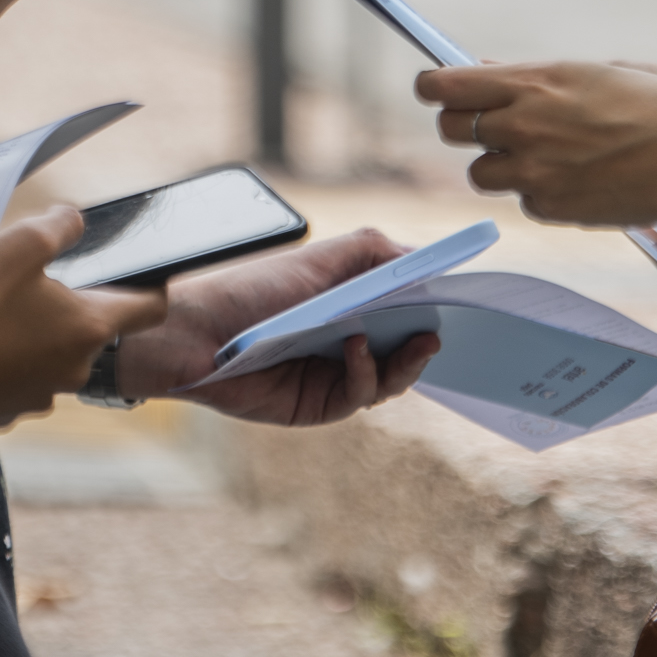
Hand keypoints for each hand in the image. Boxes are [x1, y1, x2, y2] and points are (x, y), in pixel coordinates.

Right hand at [0, 209, 169, 430]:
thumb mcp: (20, 242)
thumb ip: (59, 226)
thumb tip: (72, 220)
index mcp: (88, 328)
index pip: (148, 308)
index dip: (151, 286)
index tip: (145, 275)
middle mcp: (70, 370)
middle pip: (79, 327)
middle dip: (52, 299)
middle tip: (16, 275)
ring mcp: (33, 396)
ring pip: (31, 348)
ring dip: (6, 322)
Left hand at [116, 228, 439, 424]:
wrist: (197, 333)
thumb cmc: (253, 290)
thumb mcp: (320, 259)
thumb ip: (374, 251)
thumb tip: (425, 259)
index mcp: (349, 304)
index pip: (403, 308)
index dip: (432, 306)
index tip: (459, 299)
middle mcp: (346, 340)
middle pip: (404, 348)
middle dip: (427, 340)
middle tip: (440, 331)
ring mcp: (334, 375)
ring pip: (391, 379)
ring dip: (406, 362)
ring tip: (414, 341)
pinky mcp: (318, 405)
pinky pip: (360, 396)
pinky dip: (366, 372)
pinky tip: (356, 349)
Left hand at [417, 60, 656, 227]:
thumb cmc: (655, 105)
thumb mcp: (591, 72)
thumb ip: (531, 77)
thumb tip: (487, 73)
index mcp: (533, 84)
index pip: (445, 86)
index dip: (435, 87)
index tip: (437, 88)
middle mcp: (522, 127)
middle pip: (452, 129)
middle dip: (466, 124)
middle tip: (495, 123)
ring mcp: (532, 172)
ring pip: (481, 173)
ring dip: (501, 164)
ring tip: (547, 155)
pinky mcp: (549, 208)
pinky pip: (523, 200)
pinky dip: (539, 192)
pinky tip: (577, 178)